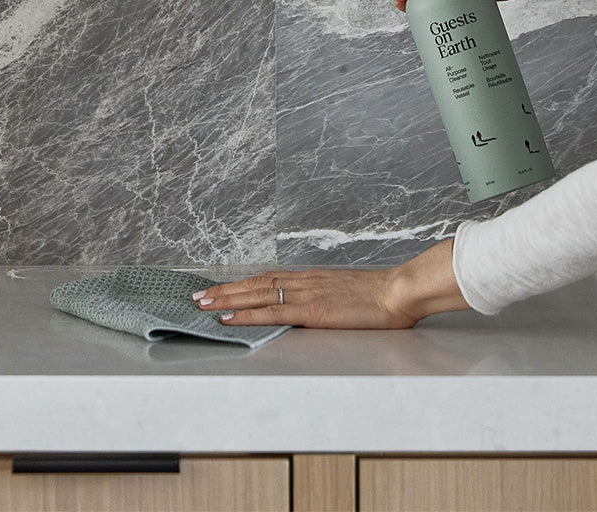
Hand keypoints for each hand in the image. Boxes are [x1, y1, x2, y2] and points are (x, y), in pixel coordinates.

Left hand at [192, 240, 468, 329]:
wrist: (398, 291)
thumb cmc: (379, 295)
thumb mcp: (346, 292)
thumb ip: (326, 296)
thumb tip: (316, 304)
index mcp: (311, 278)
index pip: (268, 277)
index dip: (242, 283)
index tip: (222, 287)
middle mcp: (302, 281)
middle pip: (254, 283)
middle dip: (225, 289)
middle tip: (198, 295)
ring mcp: (305, 294)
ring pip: (255, 294)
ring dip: (226, 298)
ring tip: (203, 303)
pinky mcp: (310, 311)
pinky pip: (270, 311)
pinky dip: (245, 313)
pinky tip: (229, 317)